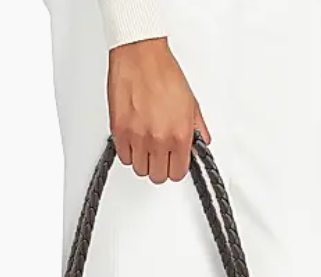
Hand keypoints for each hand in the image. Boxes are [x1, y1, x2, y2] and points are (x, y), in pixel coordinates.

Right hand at [107, 38, 210, 184]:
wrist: (141, 56)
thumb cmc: (164, 74)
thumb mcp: (191, 104)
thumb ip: (197, 129)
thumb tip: (200, 144)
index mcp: (180, 135)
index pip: (177, 173)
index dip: (175, 168)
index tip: (173, 161)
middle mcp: (159, 140)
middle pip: (157, 176)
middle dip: (159, 167)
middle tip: (159, 154)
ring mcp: (138, 138)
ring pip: (139, 169)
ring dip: (143, 160)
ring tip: (145, 145)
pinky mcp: (120, 132)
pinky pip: (124, 157)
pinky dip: (128, 151)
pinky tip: (134, 139)